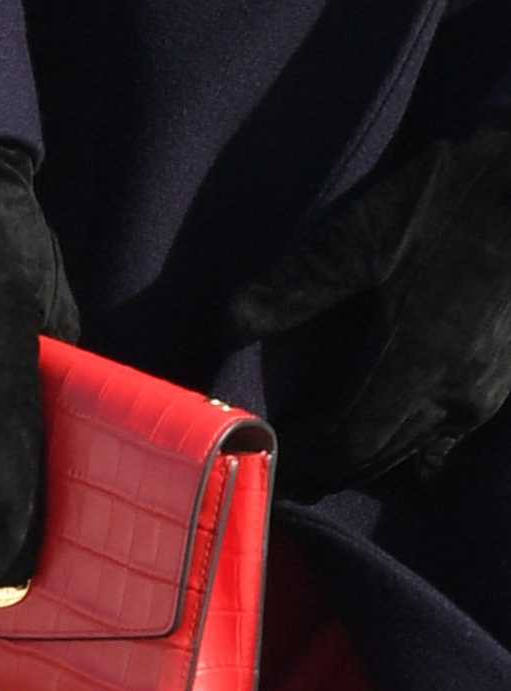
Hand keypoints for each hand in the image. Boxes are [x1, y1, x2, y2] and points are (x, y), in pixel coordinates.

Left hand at [224, 120, 510, 499]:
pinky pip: (443, 439)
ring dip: (357, 462)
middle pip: (373, 458)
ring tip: (315, 459)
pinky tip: (383, 440)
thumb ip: (292, 285)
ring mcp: (483, 392)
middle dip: (322, 469)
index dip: (304, 457)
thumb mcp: (362, 233)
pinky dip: (403, 449)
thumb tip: (227, 329)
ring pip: (407, 452)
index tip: (263, 455)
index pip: (346, 441)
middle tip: (279, 468)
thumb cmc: (459, 201)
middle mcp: (451, 394)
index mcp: (414, 362)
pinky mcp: (501, 380)